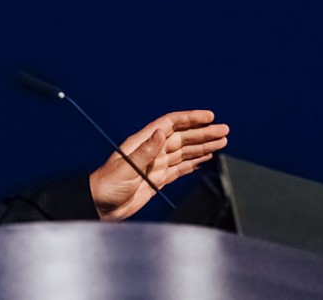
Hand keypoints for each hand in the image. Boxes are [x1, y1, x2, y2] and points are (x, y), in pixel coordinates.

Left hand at [88, 110, 228, 221]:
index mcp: (143, 142)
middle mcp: (152, 151)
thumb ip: (146, 151)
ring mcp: (155, 165)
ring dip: (203, 146)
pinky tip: (205, 158)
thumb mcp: (126, 167)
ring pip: (184, 151)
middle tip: (224, 130)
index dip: (190, 119)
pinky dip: (193, 162)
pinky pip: (180, 167)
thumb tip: (161, 133)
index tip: (209, 117)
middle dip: (203, 133)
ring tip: (221, 142)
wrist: (98, 206)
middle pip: (182, 137)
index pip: (171, 124)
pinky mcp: (157, 180)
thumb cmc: (105, 185)